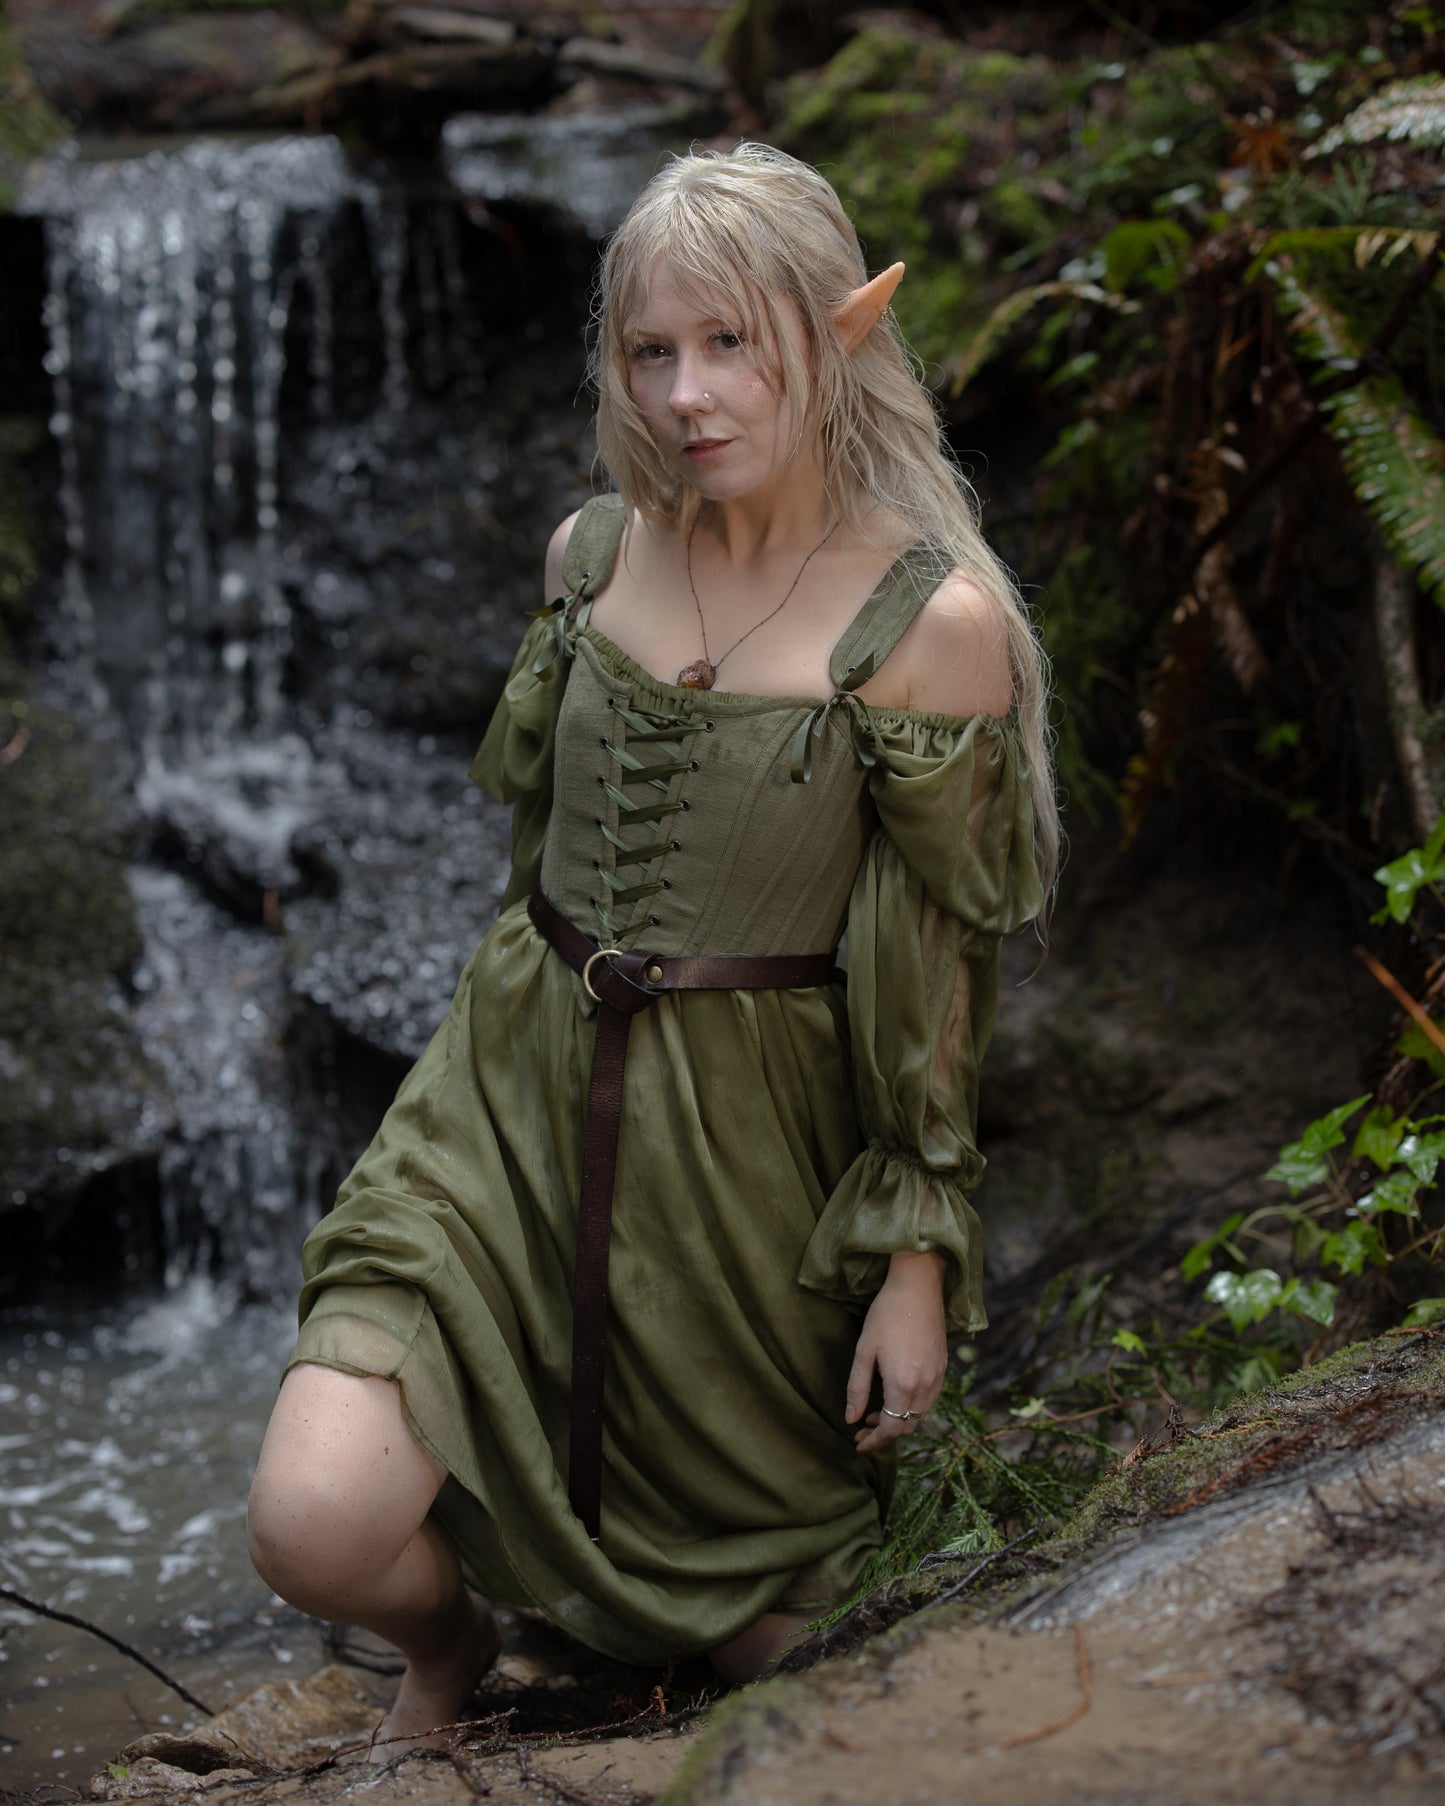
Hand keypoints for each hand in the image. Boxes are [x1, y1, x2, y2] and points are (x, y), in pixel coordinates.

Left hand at [845, 1250, 948, 1453]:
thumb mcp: (864, 1350)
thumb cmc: (886, 1314)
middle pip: (907, 1427)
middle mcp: (925, 1387)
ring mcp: (938, 1377)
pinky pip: (929, 1400)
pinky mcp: (943, 1367)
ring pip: (920, 1416)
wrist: (918, 1286)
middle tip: (862, 1429)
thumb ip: (857, 1388)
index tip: (858, 1444)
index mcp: (903, 1385)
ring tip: (876, 1413)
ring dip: (899, 1421)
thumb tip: (851, 1419)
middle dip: (884, 1434)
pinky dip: (912, 1408)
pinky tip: (896, 1396)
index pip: (890, 1428)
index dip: (873, 1441)